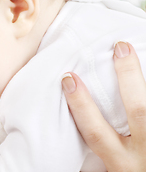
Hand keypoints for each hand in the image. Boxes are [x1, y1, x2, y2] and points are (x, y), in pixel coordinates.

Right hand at [62, 42, 145, 171]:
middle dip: (128, 76)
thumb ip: (106, 152)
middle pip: (138, 110)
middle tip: (120, 47)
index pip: (95, 130)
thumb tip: (89, 126)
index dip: (80, 104)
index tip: (68, 79)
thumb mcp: (114, 171)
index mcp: (121, 163)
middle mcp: (144, 152)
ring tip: (138, 52)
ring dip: (145, 79)